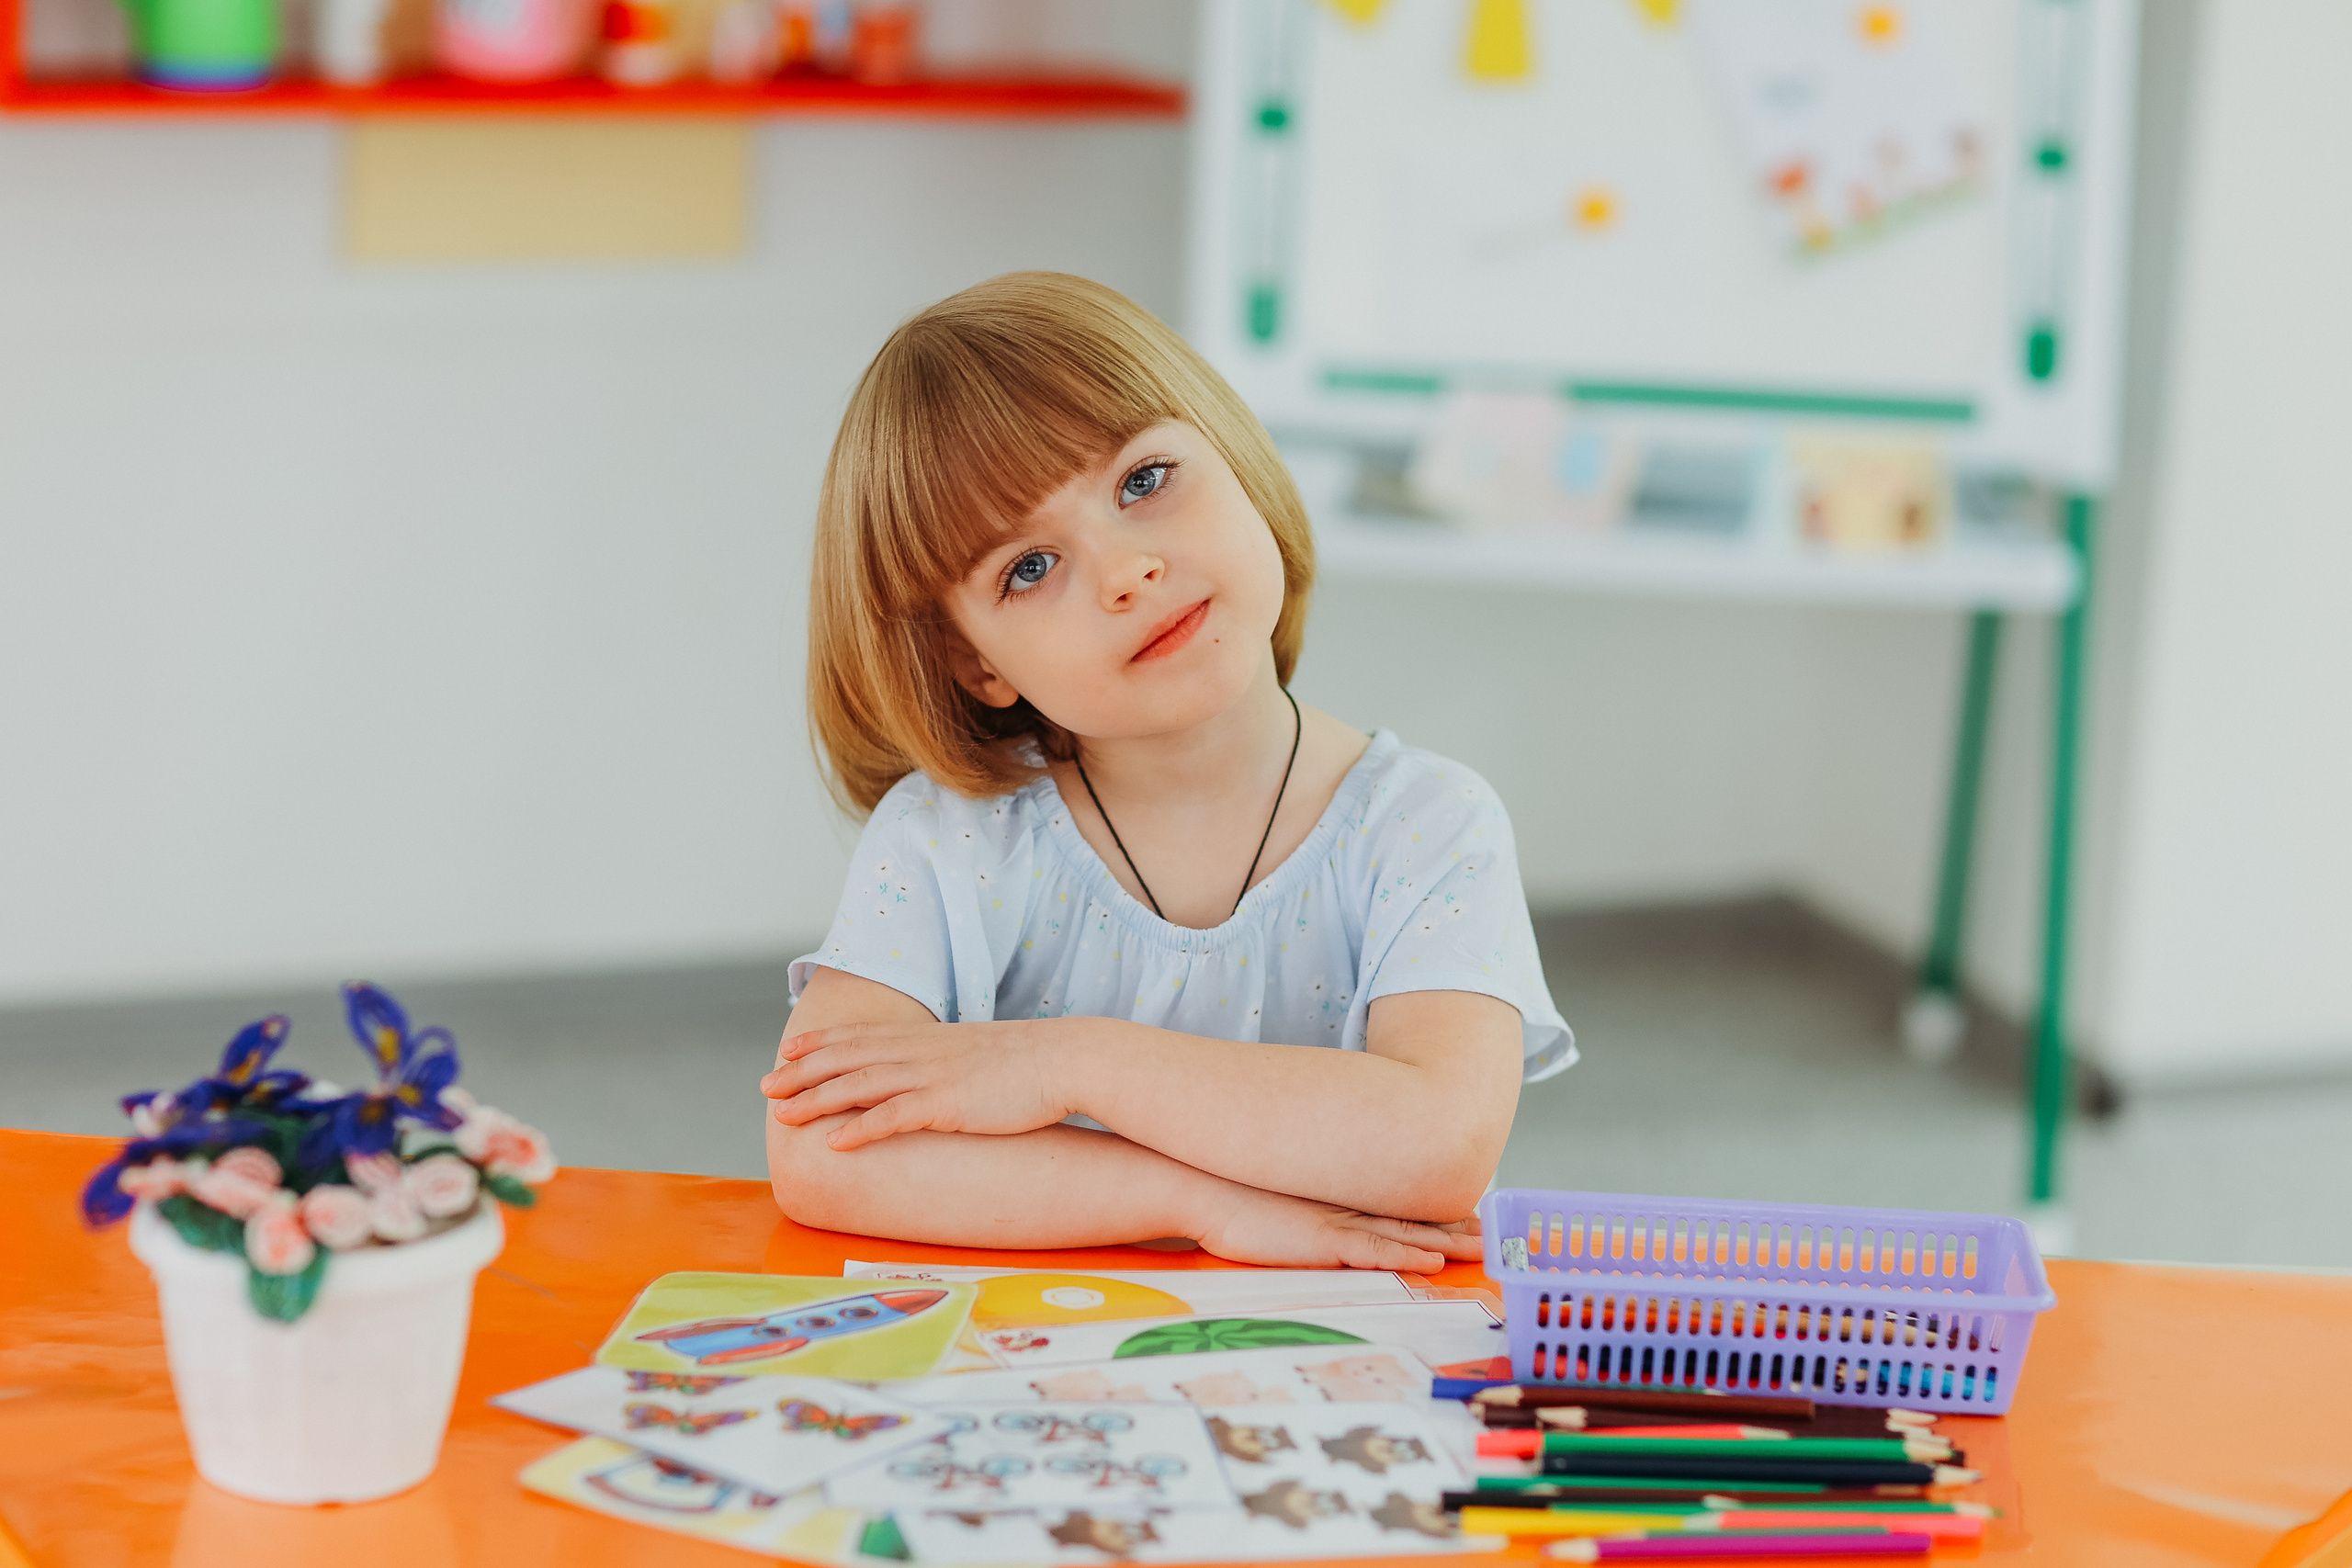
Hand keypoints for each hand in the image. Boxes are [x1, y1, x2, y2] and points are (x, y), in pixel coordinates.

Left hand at [761, 1020, 1069, 1150]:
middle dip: (802, 1073)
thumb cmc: (1028, 1064)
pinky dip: (862, 1128)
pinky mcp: (949, 1104)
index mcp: (926, 1040)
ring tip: (783, 1116)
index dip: (820, 1043)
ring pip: (860, 1086)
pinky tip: (835, 1142)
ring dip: (817, 1100)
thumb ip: (946, 1062)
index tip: (787, 1049)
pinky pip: (896, 1116)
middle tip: (765, 1087)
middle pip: (847, 1059)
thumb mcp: (977, 1054)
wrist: (1067, 1059)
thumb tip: (933, 1076)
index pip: (860, 1037)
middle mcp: (920, 1053)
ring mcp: (932, 1077)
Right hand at [1195, 1185, 1483, 1272]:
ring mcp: (1335, 1221)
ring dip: (1446, 1242)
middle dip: (1454, 1225)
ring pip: (1405, 1232)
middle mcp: (1344, 1204)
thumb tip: (1304, 1211)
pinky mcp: (1322, 1240)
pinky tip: (1435, 1262)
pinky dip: (1406, 1256)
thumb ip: (1298, 1205)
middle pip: (1411, 1216)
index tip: (1465, 1213)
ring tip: (1483, 1247)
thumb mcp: (1273, 1198)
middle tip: (1491, 1231)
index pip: (1394, 1204)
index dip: (1433, 1211)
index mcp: (1335, 1195)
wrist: (1199, 1184)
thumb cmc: (1228, 1194)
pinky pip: (1374, 1250)